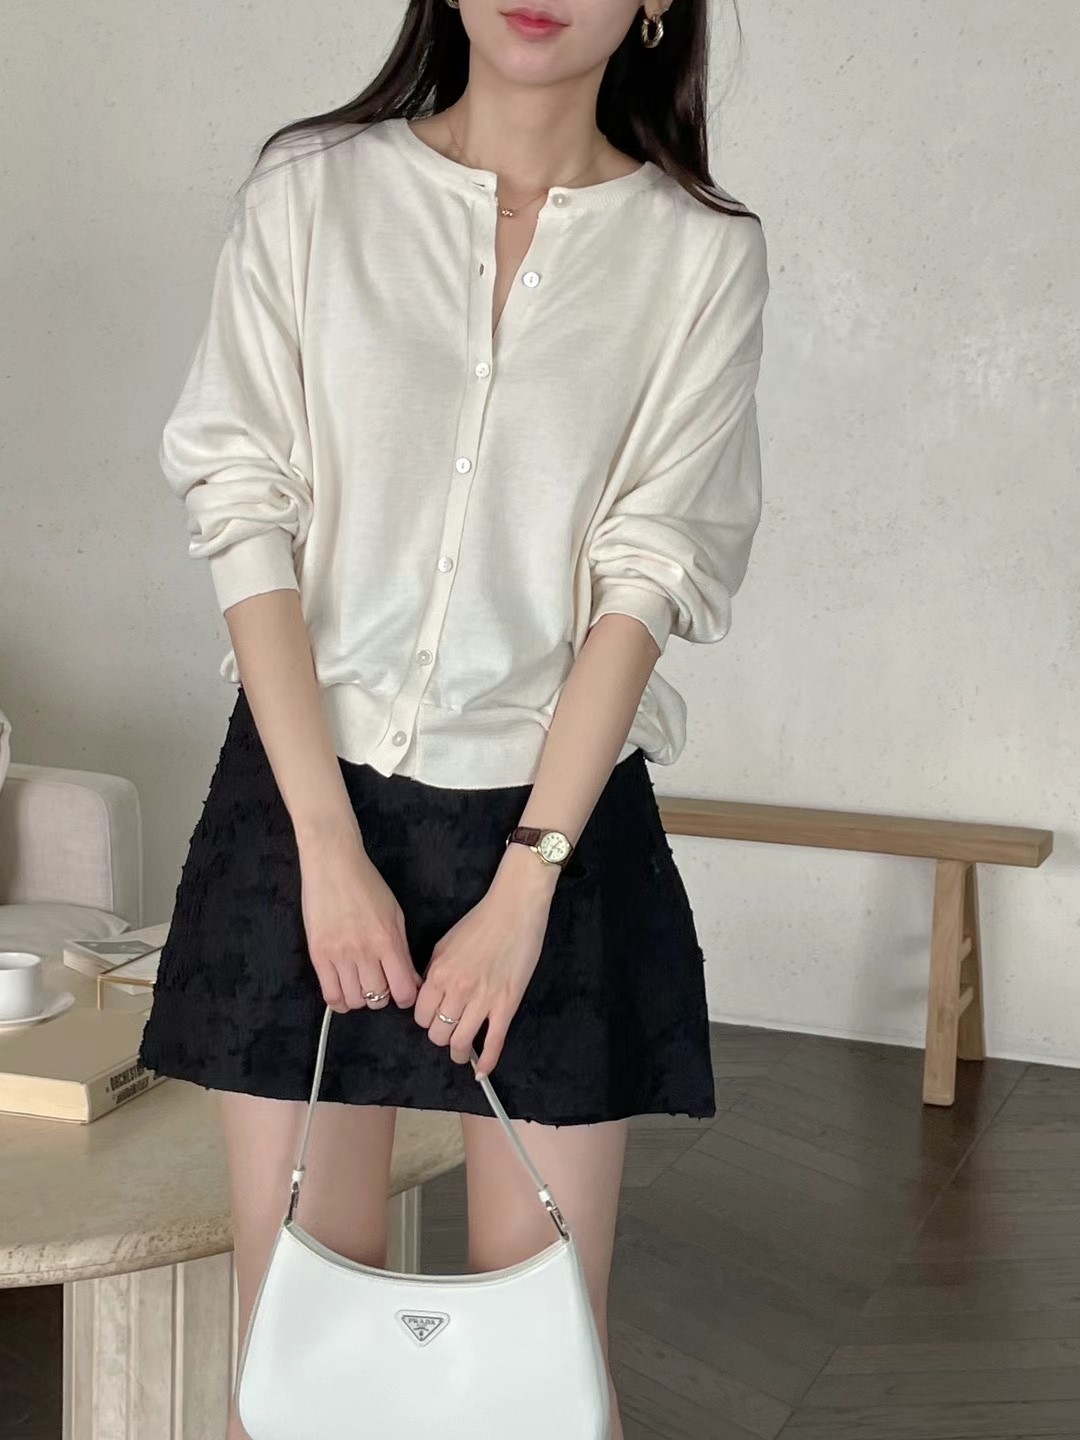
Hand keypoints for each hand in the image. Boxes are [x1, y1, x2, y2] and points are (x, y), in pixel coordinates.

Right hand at [297, 818, 422, 1013]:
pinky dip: (339, 1000)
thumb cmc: (368, 885)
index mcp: (388, 940)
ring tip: (360, 985)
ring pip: (354, 1000)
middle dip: (383, 996)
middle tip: (380, 984)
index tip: (403, 992)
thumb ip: (402, 950)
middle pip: (377, 998)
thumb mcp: (395, 914)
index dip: (406, 998)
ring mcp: (339, 955)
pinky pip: (330, 995)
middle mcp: (364, 951)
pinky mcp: (318, 954)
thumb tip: (411, 981)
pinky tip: (343, 991)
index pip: (403, 990)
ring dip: (360, 998)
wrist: (332, 864)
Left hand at [413, 844, 560, 1077]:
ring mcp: (483, 1000)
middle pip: (438, 1034)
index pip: (421, 1015)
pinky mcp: (507, 1005)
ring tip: (461, 1052)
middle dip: (441, 1037)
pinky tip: (482, 1071)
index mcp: (438, 974)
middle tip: (448, 1033)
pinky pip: (493, 1042)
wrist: (514, 911)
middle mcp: (457, 991)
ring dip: (459, 1053)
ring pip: (461, 1043)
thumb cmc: (479, 923)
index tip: (434, 1018)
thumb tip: (428, 995)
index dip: (426, 1020)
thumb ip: (433, 972)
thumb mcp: (444, 944)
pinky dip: (487, 1062)